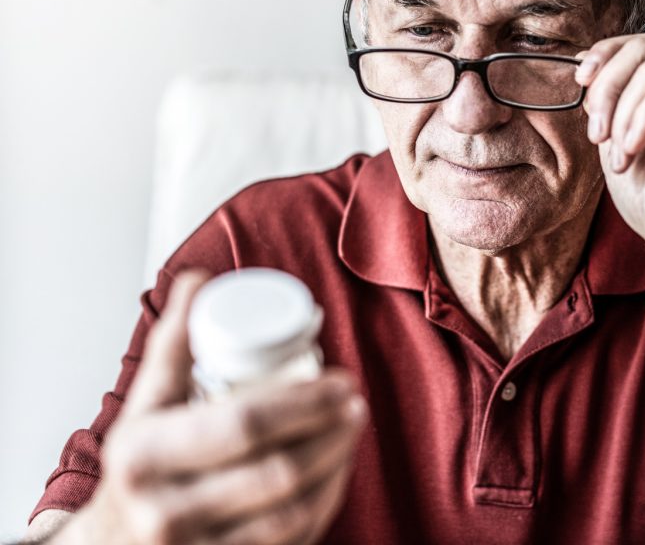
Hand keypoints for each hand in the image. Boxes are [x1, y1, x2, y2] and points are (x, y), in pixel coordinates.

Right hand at [59, 271, 366, 544]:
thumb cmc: (137, 467)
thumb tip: (198, 279)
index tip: (340, 379)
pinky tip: (337, 474)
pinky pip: (292, 542)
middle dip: (331, 432)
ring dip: (336, 466)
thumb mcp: (144, 406)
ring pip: (291, 512)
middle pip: (277, 471)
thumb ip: (172, 344)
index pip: (243, 423)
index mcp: (144, 456)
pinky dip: (323, 505)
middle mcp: (165, 512)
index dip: (305, 401)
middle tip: (355, 401)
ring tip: (353, 430)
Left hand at [575, 33, 644, 287]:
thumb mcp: (617, 147)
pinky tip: (635, 151)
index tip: (580, 84)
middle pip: (640, 49)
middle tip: (596, 133)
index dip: (603, 55)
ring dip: (622, 115)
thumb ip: (609, 107)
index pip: (636, 48)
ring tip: (621, 157)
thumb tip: (585, 66)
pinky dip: (642, 119)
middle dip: (605, 87)